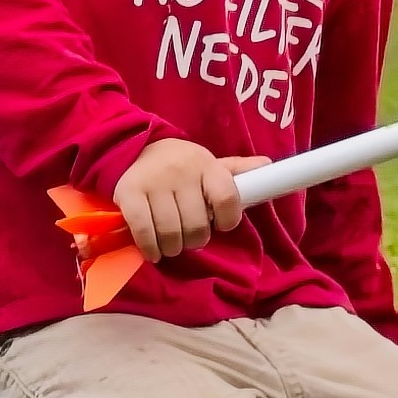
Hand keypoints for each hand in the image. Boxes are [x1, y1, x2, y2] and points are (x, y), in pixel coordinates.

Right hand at [113, 134, 246, 259]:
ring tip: (171, 243)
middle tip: (189, 236)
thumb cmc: (181, 165)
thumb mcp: (210, 165)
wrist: (135, 147)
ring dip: (173, 247)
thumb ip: (237, 170)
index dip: (228, 220)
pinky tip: (154, 250)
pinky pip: (144, 231)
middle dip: (195, 239)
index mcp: (206, 165)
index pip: (228, 197)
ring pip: (171, 233)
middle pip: (197, 225)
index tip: (220, 225)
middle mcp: (182, 171)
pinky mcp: (129, 193)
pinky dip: (151, 248)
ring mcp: (154, 182)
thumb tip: (268, 164)